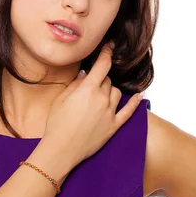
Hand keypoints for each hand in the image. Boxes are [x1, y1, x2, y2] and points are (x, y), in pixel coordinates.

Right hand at [42, 42, 142, 165]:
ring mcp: (110, 113)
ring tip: (98, 95)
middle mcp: (102, 99)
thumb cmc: (57, 124)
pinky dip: (134, 103)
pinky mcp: (113, 126)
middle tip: (89, 84)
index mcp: (88, 89)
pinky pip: (128, 111)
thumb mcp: (61, 99)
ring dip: (109, 90)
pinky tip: (138, 96)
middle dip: (99, 78)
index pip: (102, 65)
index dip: (106, 53)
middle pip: (107, 80)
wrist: (61, 149)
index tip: (109, 47)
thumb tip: (85, 75)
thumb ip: (75, 84)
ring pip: (116, 92)